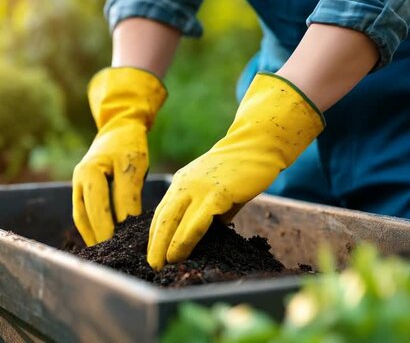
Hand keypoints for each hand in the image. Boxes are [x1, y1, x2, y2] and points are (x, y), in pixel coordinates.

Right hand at [73, 67, 165, 245]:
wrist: (119, 130)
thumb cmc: (128, 147)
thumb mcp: (133, 167)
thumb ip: (128, 195)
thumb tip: (127, 224)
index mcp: (88, 172)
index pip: (96, 206)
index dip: (107, 227)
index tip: (119, 244)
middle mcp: (77, 182)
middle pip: (85, 216)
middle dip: (99, 237)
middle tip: (115, 256)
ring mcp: (77, 189)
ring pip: (83, 219)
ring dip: (94, 237)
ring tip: (109, 255)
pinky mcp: (83, 194)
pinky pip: (86, 216)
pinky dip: (94, 230)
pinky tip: (106, 243)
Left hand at [147, 73, 324, 269]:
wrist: (257, 145)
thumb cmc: (240, 170)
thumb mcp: (215, 190)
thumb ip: (208, 210)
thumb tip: (205, 235)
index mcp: (181, 182)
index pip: (162, 212)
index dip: (156, 234)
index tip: (152, 252)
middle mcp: (184, 184)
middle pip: (162, 218)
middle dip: (155, 244)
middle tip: (152, 266)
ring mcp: (199, 188)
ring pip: (174, 220)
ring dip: (166, 246)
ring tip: (161, 265)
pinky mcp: (217, 194)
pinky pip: (196, 222)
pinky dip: (184, 240)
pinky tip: (179, 253)